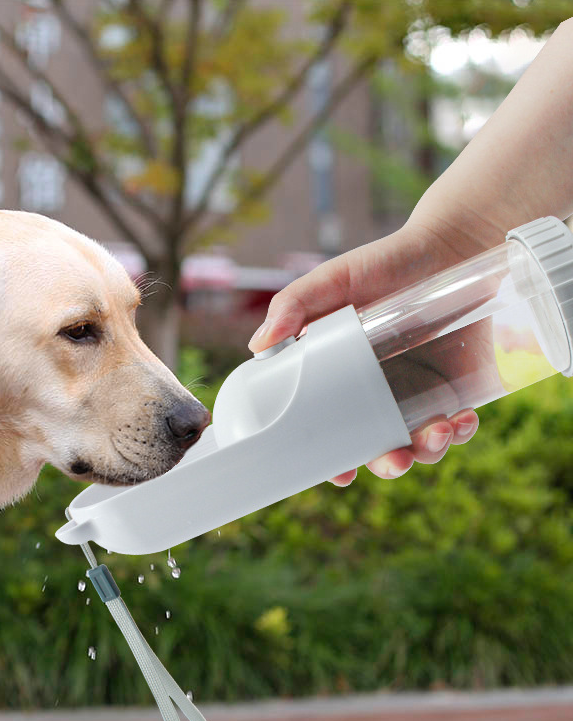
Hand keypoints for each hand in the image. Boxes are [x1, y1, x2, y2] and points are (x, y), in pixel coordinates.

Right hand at [248, 220, 483, 485]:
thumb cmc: (385, 263)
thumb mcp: (333, 281)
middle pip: (378, 447)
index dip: (332, 460)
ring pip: (421, 445)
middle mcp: (380, 395)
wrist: (450, 246)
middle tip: (394, 459)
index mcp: (343, 379)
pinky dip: (461, 431)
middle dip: (387, 464)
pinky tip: (462, 418)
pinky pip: (459, 426)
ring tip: (437, 431)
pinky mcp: (459, 388)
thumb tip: (257, 346)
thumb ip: (293, 306)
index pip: (332, 430)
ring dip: (428, 451)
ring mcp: (422, 395)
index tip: (339, 474)